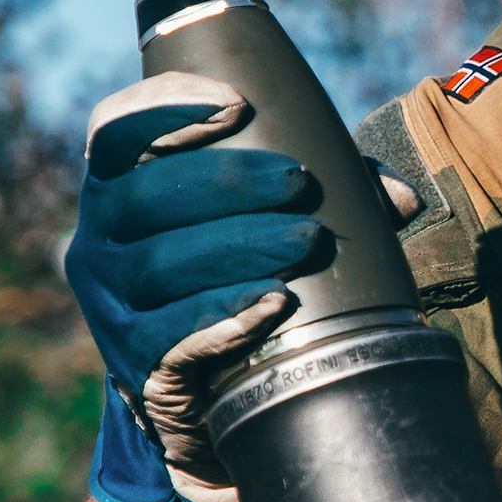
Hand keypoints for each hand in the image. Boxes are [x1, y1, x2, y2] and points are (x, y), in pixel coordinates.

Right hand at [63, 76, 416, 501]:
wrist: (201, 396)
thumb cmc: (231, 282)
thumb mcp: (259, 226)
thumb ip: (322, 196)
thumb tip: (404, 201)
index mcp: (117, 190)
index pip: (117, 131)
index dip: (168, 108)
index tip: (238, 105)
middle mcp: (97, 242)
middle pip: (145, 196)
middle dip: (227, 181)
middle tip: (298, 183)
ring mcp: (108, 306)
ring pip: (161, 265)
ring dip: (238, 247)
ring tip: (305, 241)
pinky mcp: (133, 365)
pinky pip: (170, 337)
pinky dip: (224, 317)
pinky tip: (274, 305)